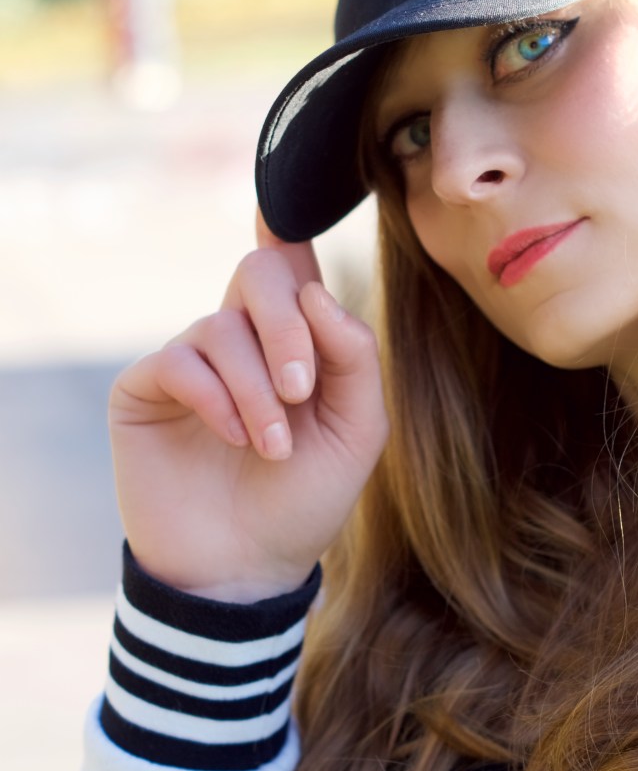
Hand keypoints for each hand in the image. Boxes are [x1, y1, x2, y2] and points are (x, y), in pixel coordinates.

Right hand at [108, 211, 387, 600]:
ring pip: (221, 327)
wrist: (247, 567)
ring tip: (272, 447)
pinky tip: (235, 438)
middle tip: (302, 390)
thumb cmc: (305, 499)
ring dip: (257, 389)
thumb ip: (353, 356)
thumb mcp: (357, 431)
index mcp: (296, 341)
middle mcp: (242, 339)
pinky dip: (215, 396)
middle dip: (286, 326)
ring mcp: (192, 362)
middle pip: (258, 275)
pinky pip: (178, 360)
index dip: (286, 225)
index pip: (291, 268)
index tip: (283, 203)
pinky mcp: (146, 390)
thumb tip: (316, 292)